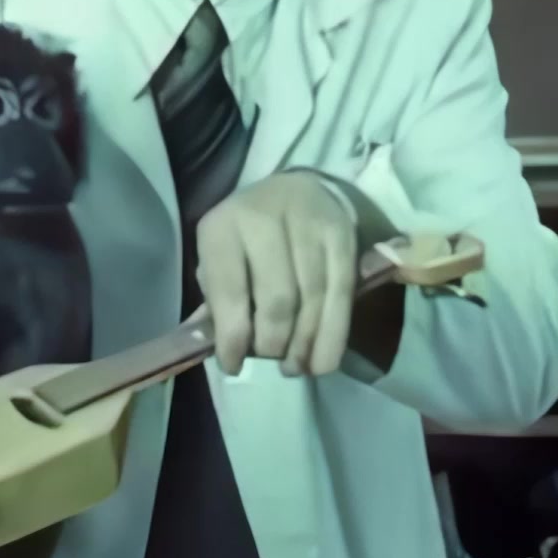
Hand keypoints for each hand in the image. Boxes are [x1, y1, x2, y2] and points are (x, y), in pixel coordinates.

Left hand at [193, 171, 358, 377]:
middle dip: (273, 342)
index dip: (233, 337)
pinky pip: (341, 293)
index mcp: (223, 226)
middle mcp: (264, 219)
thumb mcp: (221, 258)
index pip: (229, 290)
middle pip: (277, 298)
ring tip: (296, 367)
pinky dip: (333, 334)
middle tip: (272, 362)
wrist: (297, 190)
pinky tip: (322, 360)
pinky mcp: (342, 234)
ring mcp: (308, 223)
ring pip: (312, 298)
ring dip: (304, 344)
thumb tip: (214, 349)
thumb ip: (216, 302)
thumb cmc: (248, 237)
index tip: (234, 366)